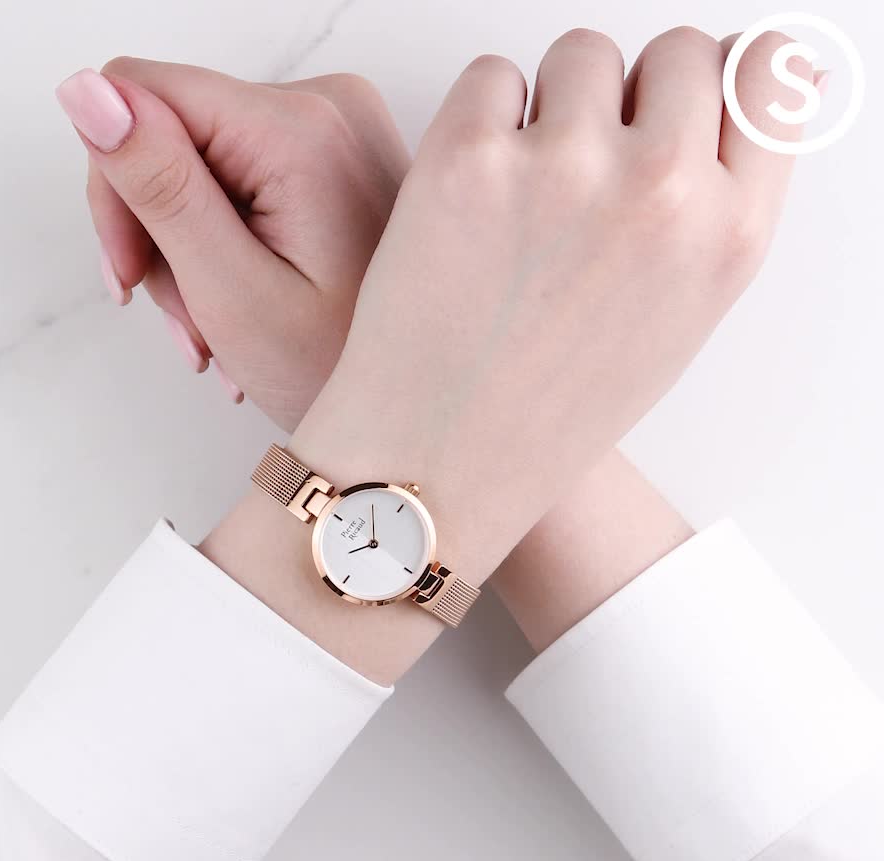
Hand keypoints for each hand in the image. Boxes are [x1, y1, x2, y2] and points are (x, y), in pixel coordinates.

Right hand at [56, 59, 407, 428]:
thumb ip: (158, 187)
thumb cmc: (336, 372)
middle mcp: (330, 106)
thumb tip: (85, 90)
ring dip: (193, 255)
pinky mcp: (341, 159)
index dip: (113, 185)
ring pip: (205, 164)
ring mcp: (341, 131)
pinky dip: (231, 245)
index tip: (129, 275)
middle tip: (193, 328)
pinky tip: (246, 309)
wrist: (416, 406)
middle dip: (162, 236)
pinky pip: (249, 179)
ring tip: (222, 335)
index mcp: (303, 129)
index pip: (139, 93)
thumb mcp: (231, 290)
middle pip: (174, 134)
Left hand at [291, 27, 811, 582]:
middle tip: (586, 167)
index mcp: (728, 238)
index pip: (769, 76)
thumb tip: (756, 86)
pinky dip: (481, 122)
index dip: (721, 79)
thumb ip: (717, 205)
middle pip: (677, 51)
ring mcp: (564, 167)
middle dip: (633, 96)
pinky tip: (470, 198)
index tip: (682, 98)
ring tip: (522, 197)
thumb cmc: (547, 410)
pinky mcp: (468, 158)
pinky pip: (491, 78)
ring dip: (554, 107)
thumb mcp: (674, 321)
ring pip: (581, 55)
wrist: (438, 462)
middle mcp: (661, 192)